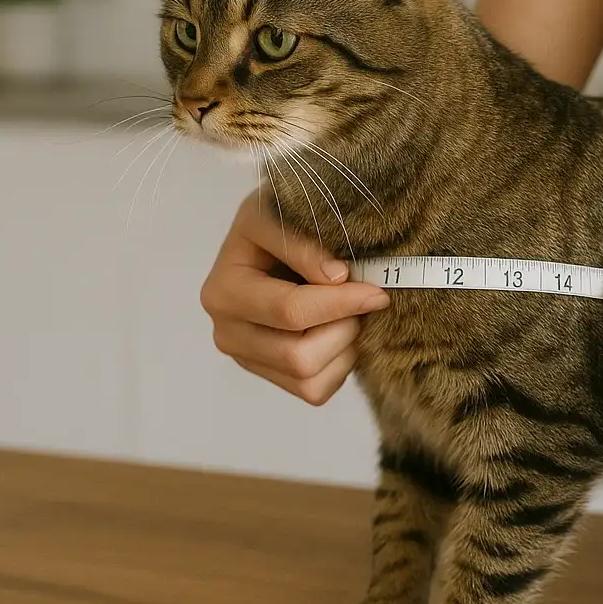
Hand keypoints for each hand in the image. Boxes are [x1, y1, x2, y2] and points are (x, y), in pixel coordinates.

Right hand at [200, 191, 388, 404]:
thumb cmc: (279, 221)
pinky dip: (338, 366)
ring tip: (350, 313)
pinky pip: (314, 391)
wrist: (275, 239)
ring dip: (343, 347)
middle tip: (362, 301)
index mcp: (224, 291)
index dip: (341, 303)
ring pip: (308, 379)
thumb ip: (303, 242)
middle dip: (343, 329)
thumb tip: (336, 277)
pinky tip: (338, 332)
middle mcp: (227, 332)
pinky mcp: (269, 375)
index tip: (378, 290)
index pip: (290, 312)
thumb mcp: (280, 212)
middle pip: (299, 357)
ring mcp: (247, 359)